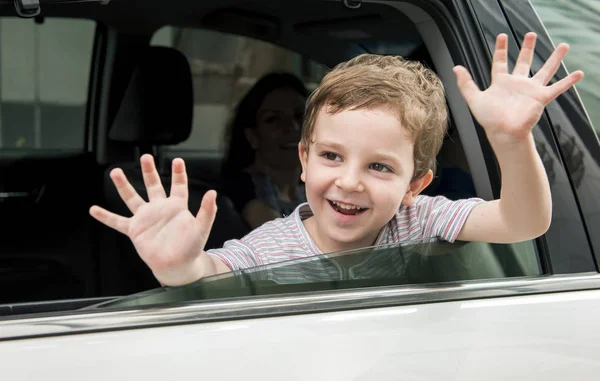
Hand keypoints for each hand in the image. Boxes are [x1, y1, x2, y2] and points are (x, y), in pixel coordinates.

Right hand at [89, 154, 217, 284]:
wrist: (177, 265)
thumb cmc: (191, 248)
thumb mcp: (202, 228)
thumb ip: (207, 211)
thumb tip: (213, 193)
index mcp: (177, 207)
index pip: (178, 186)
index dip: (178, 173)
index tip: (177, 160)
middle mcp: (160, 209)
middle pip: (153, 186)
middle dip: (149, 171)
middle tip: (145, 157)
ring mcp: (146, 218)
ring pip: (132, 198)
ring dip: (123, 185)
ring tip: (115, 171)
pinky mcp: (135, 230)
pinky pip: (117, 222)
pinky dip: (106, 217)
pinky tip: (94, 209)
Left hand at [454, 32, 583, 142]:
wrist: (503, 132)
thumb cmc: (489, 119)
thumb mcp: (474, 98)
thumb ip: (466, 83)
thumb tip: (455, 67)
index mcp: (501, 82)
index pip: (500, 62)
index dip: (500, 49)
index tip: (502, 36)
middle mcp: (517, 84)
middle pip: (524, 62)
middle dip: (527, 48)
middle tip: (530, 34)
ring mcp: (530, 90)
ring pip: (545, 70)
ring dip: (554, 58)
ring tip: (563, 46)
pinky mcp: (540, 98)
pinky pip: (557, 88)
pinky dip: (568, 81)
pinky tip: (579, 73)